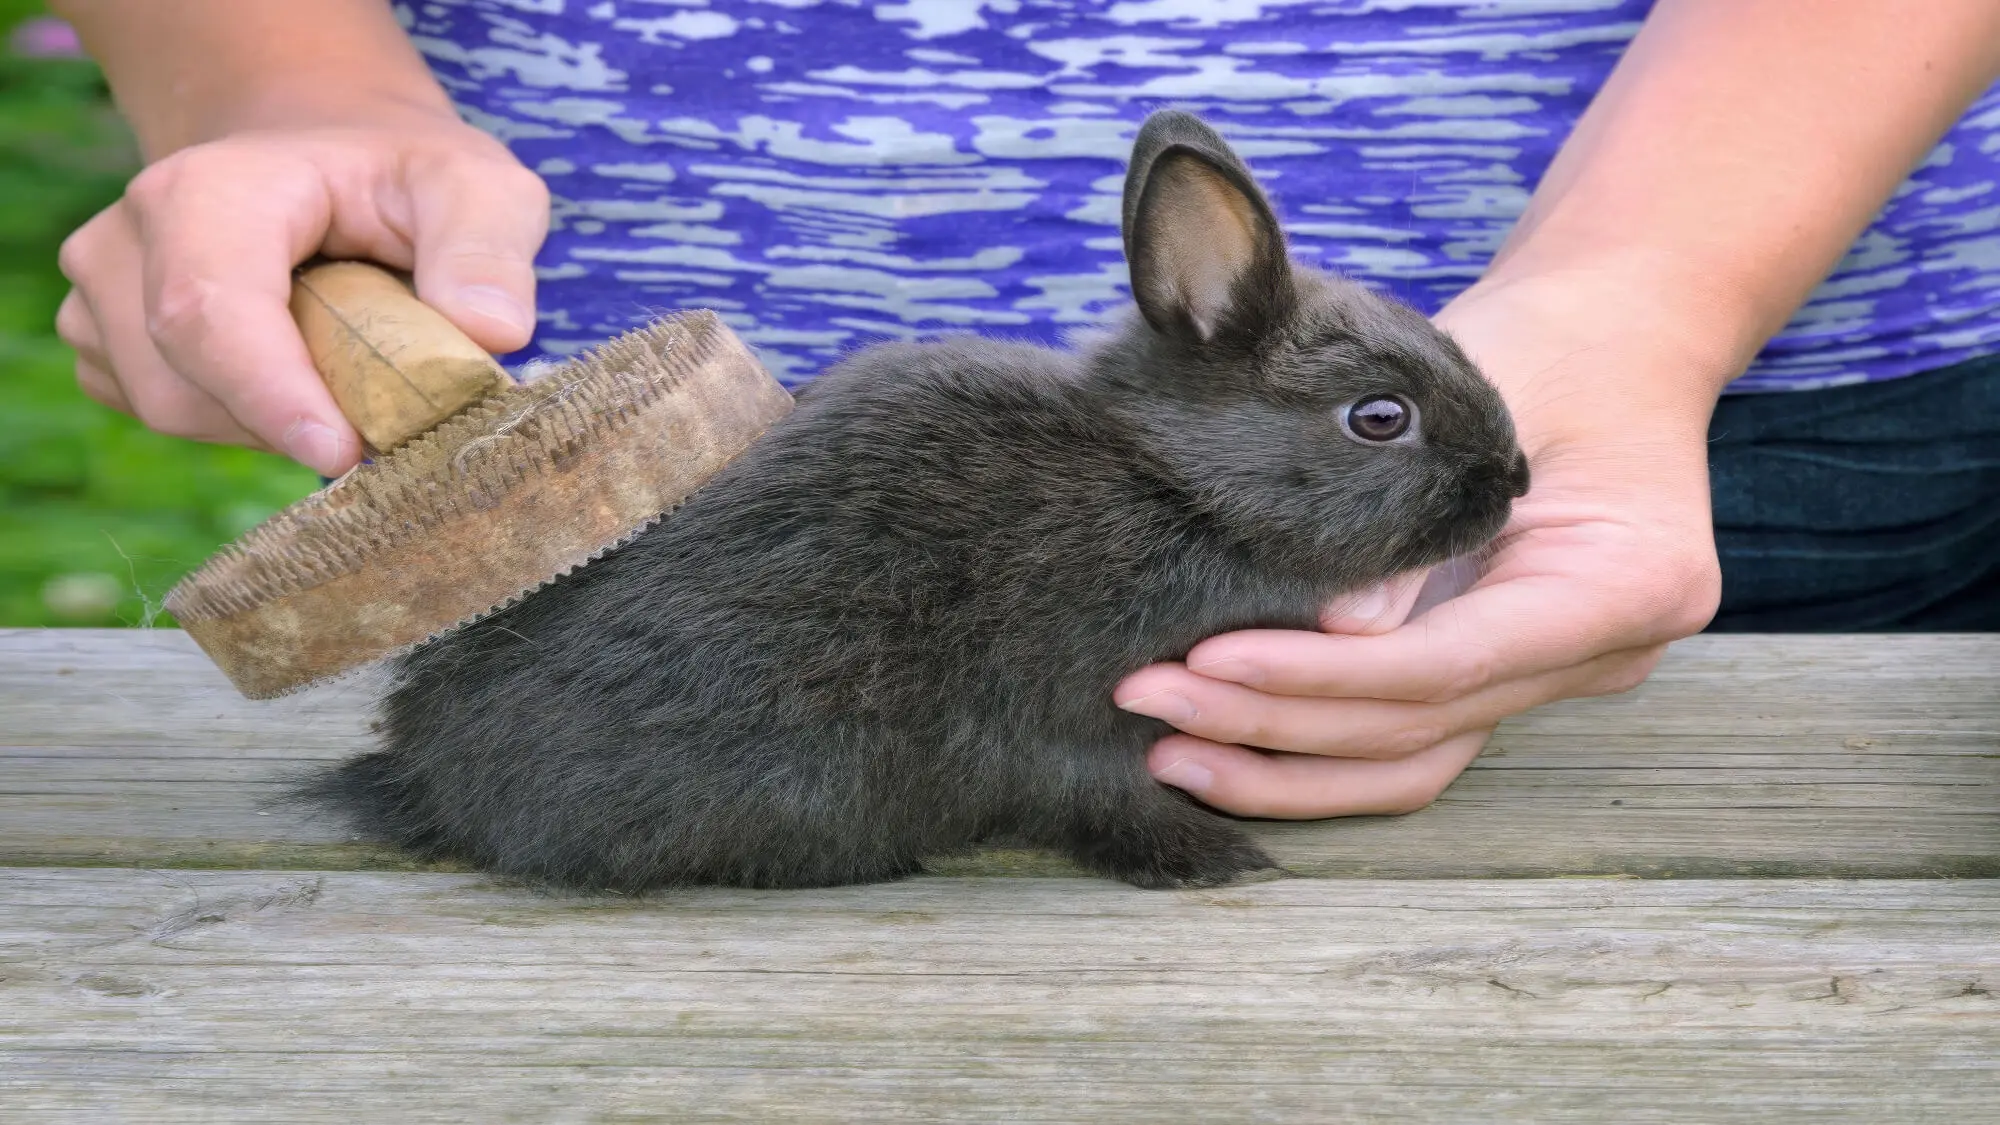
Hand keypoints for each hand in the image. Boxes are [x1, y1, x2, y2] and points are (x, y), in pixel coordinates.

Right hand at [55, 102, 548, 474]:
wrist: (326, 159)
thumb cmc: (402, 177)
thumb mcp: (477, 186)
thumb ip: (489, 248)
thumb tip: (491, 333)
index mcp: (209, 190)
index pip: (211, 312)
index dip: (271, 395)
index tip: (345, 453)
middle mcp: (129, 236)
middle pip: (186, 383)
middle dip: (289, 418)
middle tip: (386, 409)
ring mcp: (101, 291)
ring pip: (175, 411)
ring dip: (270, 421)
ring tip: (343, 365)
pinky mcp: (105, 342)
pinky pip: (171, 416)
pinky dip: (242, 421)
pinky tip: (296, 374)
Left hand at [1114, 273, 1726, 816]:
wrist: (1609, 337)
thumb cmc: (1549, 344)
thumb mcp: (1486, 392)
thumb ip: (1417, 509)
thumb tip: (1334, 626)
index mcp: (1631, 581)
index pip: (1453, 661)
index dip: (1321, 674)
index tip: (1209, 662)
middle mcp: (1602, 653)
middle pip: (1420, 723)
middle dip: (1273, 719)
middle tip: (1147, 696)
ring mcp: (1551, 677)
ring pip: (1408, 762)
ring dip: (1281, 767)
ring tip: (1164, 748)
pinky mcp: (1494, 678)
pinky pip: (1402, 742)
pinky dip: (1311, 755)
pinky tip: (1217, 749)